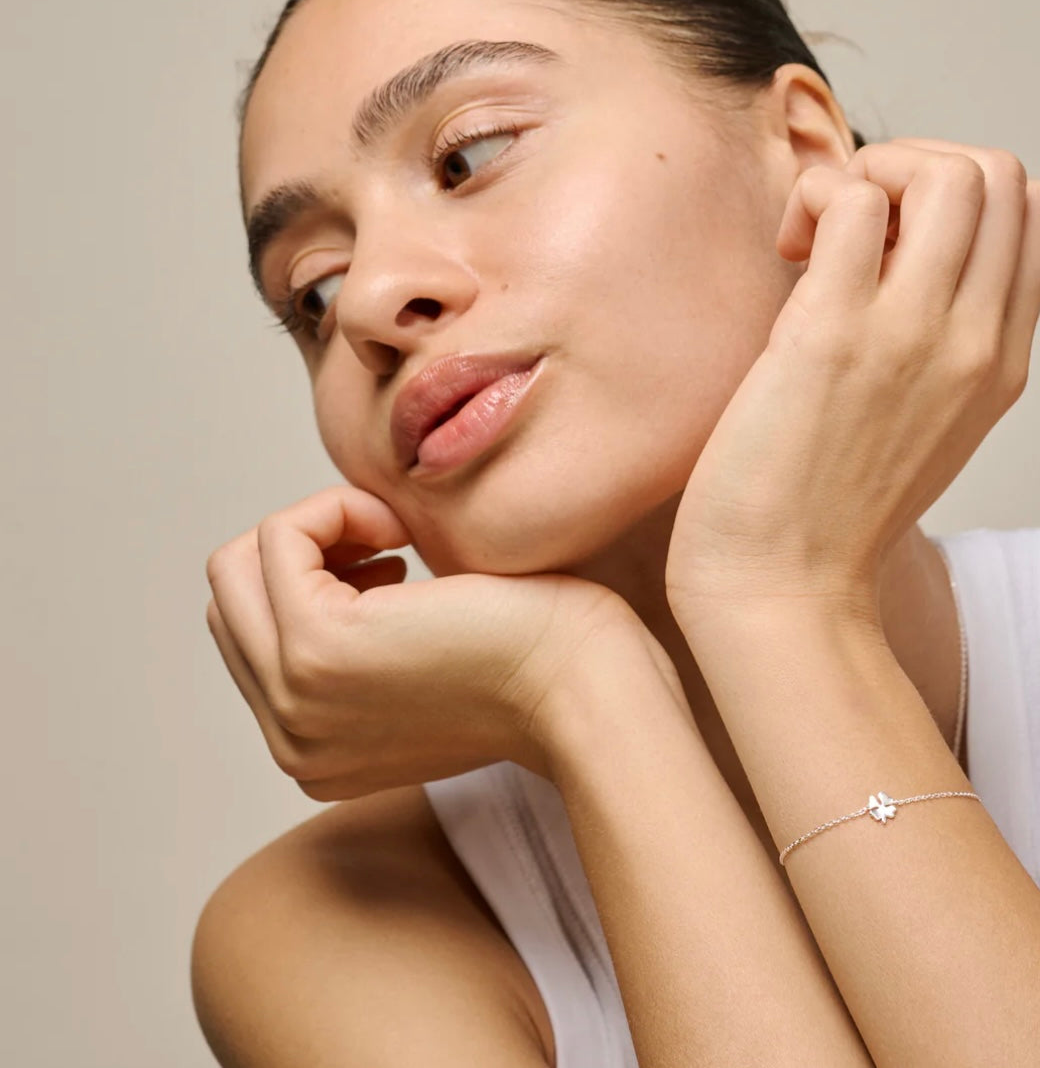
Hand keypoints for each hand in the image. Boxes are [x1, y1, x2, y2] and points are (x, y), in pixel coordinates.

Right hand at [205, 484, 657, 797]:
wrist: (589, 692)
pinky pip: (279, 537)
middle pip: (232, 600)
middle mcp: (289, 739)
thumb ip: (367, 642)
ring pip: (238, 565)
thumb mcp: (429, 663)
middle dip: (303, 550)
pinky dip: (335, 508)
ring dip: (317, 525)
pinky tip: (401, 532)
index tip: (393, 567)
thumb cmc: (539, 660)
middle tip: (389, 544)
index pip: (253, 636)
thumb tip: (342, 563)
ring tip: (394, 536)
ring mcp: (294, 700)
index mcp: (313, 748)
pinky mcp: (316, 647)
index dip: (313, 579)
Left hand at [664, 138, 1039, 621]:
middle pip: (1005, 174)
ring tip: (821, 236)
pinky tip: (789, 252)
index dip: (963, 192)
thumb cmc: (830, 510)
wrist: (784, 589)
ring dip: (874, 171)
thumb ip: (941, 345)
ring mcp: (912, 337)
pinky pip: (852, 198)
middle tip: (853, 226)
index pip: (1036, 211)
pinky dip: (817, 198)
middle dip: (922, 165)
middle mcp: (976, 343)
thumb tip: (892, 253)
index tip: (894, 240)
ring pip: (950, 171)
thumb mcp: (926, 425)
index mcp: (1003, 361)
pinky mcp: (832, 336)